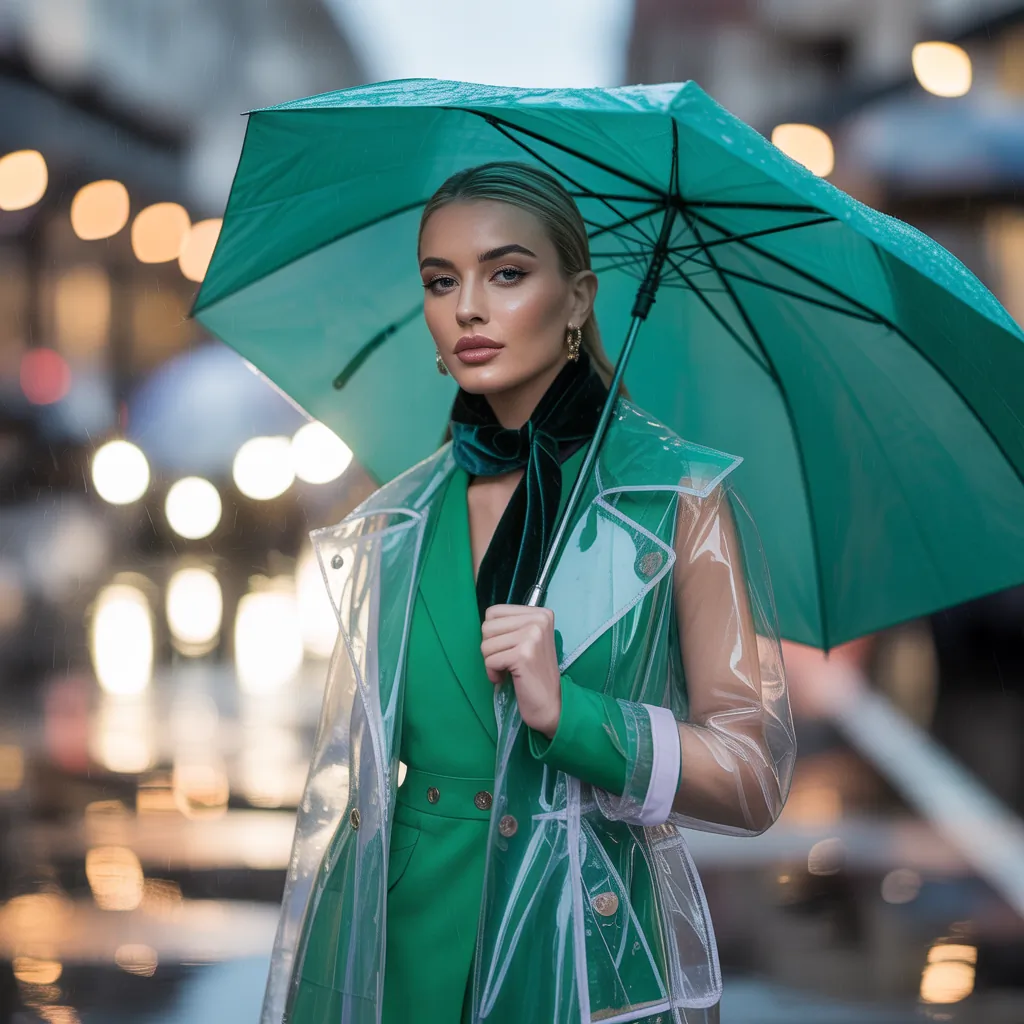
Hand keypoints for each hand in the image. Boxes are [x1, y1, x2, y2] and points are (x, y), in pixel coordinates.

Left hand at [481, 604, 561, 737]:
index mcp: (540, 613)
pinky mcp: (523, 655)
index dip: (493, 634)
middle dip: (490, 649)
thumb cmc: (535, 672)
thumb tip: (485, 623)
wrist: (551, 703)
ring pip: (486, 644)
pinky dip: (493, 673)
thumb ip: (511, 625)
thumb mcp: (528, 639)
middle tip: (506, 661)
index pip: (494, 611)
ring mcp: (532, 636)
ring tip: (508, 670)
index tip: (507, 648)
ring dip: (491, 662)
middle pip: (487, 627)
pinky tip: (506, 678)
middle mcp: (538, 620)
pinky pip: (490, 660)